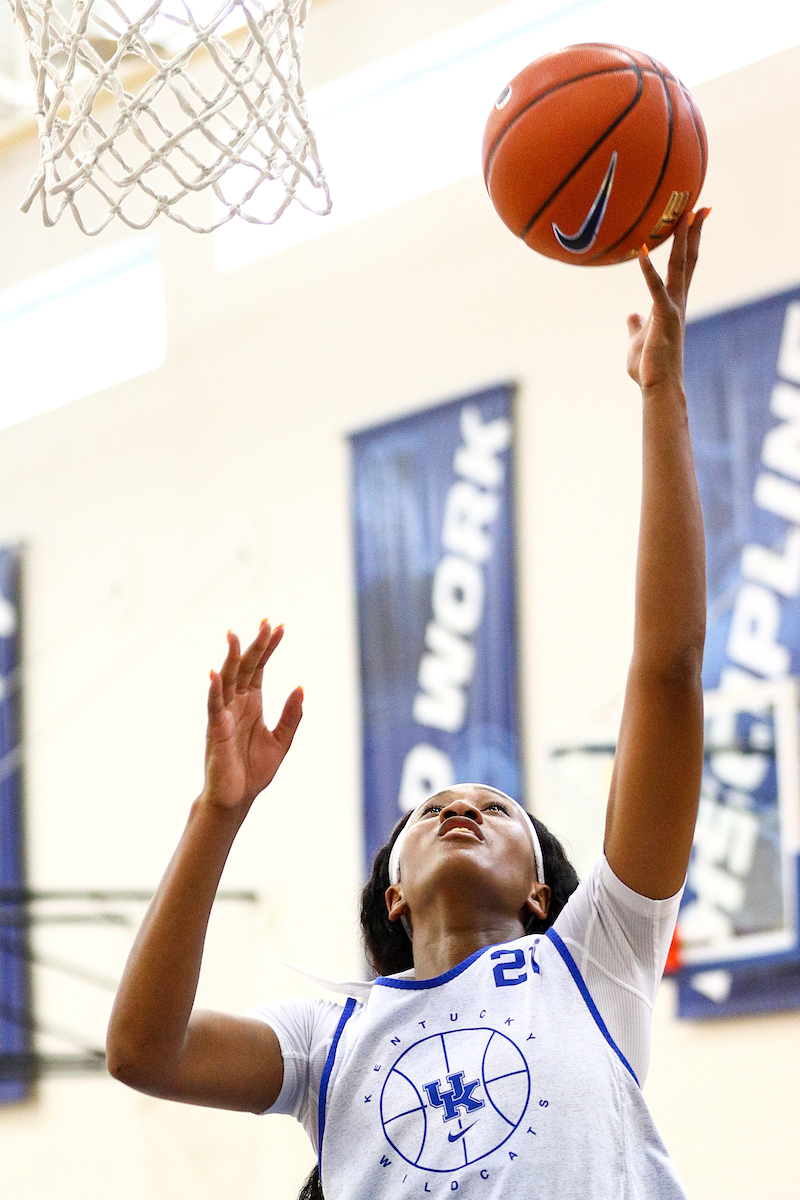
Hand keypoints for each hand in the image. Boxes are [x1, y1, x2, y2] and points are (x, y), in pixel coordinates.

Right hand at [201, 621, 302, 813]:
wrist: (237, 799)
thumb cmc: (255, 770)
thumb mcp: (282, 740)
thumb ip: (291, 715)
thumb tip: (300, 686)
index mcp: (253, 703)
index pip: (260, 668)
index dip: (268, 647)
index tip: (279, 626)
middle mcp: (237, 704)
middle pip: (246, 667)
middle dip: (255, 645)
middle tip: (266, 623)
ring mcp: (224, 715)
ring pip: (227, 680)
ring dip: (231, 658)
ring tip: (234, 636)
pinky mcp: (216, 731)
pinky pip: (214, 707)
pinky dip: (214, 690)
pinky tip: (215, 673)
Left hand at [626, 207, 709, 392]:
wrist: (657, 386)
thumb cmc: (648, 366)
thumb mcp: (637, 339)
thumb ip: (636, 324)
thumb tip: (631, 314)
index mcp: (671, 303)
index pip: (682, 267)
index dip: (688, 243)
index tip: (693, 220)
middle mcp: (677, 301)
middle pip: (687, 259)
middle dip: (693, 232)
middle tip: (700, 205)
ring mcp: (672, 308)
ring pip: (679, 267)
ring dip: (681, 240)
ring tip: (685, 214)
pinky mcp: (663, 317)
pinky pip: (655, 288)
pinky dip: (647, 269)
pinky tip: (639, 250)